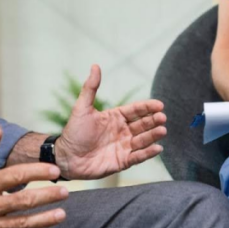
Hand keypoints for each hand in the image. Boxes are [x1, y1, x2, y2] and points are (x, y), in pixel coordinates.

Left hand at [56, 65, 166, 180]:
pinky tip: (158, 148)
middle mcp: (122, 131)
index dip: (148, 107)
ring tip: (162, 130)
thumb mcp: (82, 108)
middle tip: (162, 117)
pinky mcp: (122, 162)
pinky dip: (148, 153)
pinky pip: (138, 157)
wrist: (66, 158)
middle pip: (142, 124)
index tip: (159, 105)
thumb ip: (90, 87)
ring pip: (143, 140)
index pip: (136, 110)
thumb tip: (95, 65)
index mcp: (115, 117)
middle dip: (153, 121)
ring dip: (153, 135)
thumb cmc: (73, 132)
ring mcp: (123, 147)